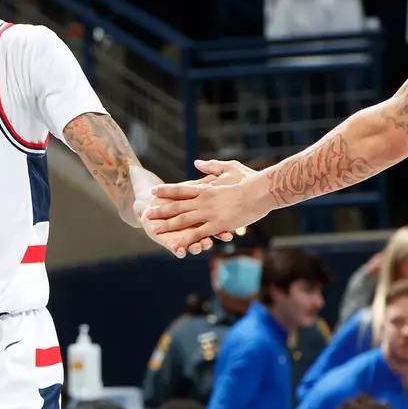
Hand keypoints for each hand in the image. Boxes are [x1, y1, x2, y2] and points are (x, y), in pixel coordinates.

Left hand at [146, 160, 272, 256]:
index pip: (181, 189)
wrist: (261, 191)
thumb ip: (211, 166)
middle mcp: (203, 200)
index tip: (154, 191)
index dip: (166, 191)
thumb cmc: (249, 179)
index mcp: (206, 187)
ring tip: (154, 230)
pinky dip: (186, 240)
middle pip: (177, 206)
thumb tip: (196, 163)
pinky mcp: (217, 225)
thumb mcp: (229, 167)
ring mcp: (209, 213)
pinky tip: (176, 245)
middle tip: (146, 214)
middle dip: (160, 210)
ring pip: (183, 221)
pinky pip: (198, 234)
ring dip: (167, 226)